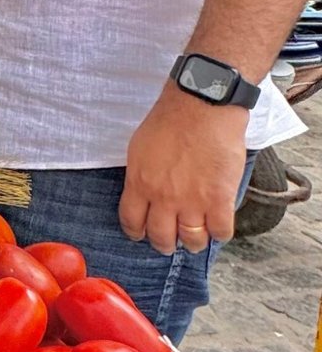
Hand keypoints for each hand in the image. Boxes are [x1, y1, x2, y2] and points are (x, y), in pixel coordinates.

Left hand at [119, 86, 249, 253]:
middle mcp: (164, 198)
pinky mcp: (220, 199)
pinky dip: (219, 233)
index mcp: (140, 183)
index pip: (131, 222)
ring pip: (192, 239)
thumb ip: (141, 176)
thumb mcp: (139, 149)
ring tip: (196, 237)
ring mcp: (193, 201)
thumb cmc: (169, 121)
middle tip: (171, 242)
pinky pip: (220, 232)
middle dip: (165, 244)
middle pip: (161, 237)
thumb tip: (144, 194)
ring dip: (193, 242)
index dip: (136, 232)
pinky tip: (218, 225)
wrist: (201, 107)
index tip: (141, 234)